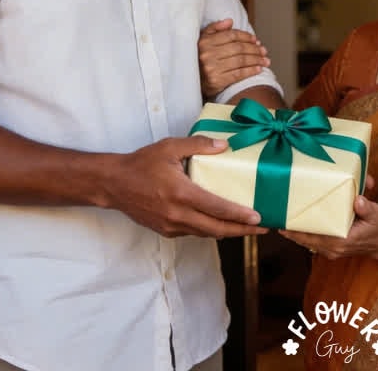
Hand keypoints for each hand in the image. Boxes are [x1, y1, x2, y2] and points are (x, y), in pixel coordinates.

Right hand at [101, 135, 267, 238]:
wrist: (114, 184)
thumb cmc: (142, 164)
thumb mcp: (170, 147)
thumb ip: (198, 144)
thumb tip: (225, 145)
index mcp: (181, 194)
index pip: (217, 209)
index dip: (240, 216)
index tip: (259, 218)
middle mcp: (177, 214)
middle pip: (217, 229)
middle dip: (243, 231)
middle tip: (264, 228)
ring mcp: (171, 225)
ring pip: (206, 233)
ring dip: (228, 232)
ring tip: (248, 228)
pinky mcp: (166, 230)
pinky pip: (194, 233)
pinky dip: (210, 230)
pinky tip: (221, 223)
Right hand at [199, 19, 268, 97]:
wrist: (192, 82)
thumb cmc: (200, 58)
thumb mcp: (203, 40)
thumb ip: (215, 29)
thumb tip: (230, 22)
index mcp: (205, 42)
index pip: (231, 36)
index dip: (246, 37)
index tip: (255, 40)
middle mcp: (207, 54)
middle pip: (238, 48)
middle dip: (254, 49)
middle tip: (264, 50)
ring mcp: (212, 68)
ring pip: (240, 61)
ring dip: (256, 60)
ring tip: (265, 60)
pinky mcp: (216, 81)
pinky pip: (238, 74)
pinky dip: (250, 71)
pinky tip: (258, 69)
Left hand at [280, 195, 377, 259]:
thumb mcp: (377, 215)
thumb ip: (367, 208)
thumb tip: (358, 201)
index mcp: (342, 241)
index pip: (314, 236)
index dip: (297, 230)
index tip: (282, 222)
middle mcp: (333, 248)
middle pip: (305, 240)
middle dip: (290, 230)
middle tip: (275, 216)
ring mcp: (331, 250)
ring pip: (307, 241)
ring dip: (294, 232)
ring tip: (279, 220)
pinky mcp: (331, 247)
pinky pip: (312, 241)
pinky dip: (303, 234)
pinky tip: (294, 224)